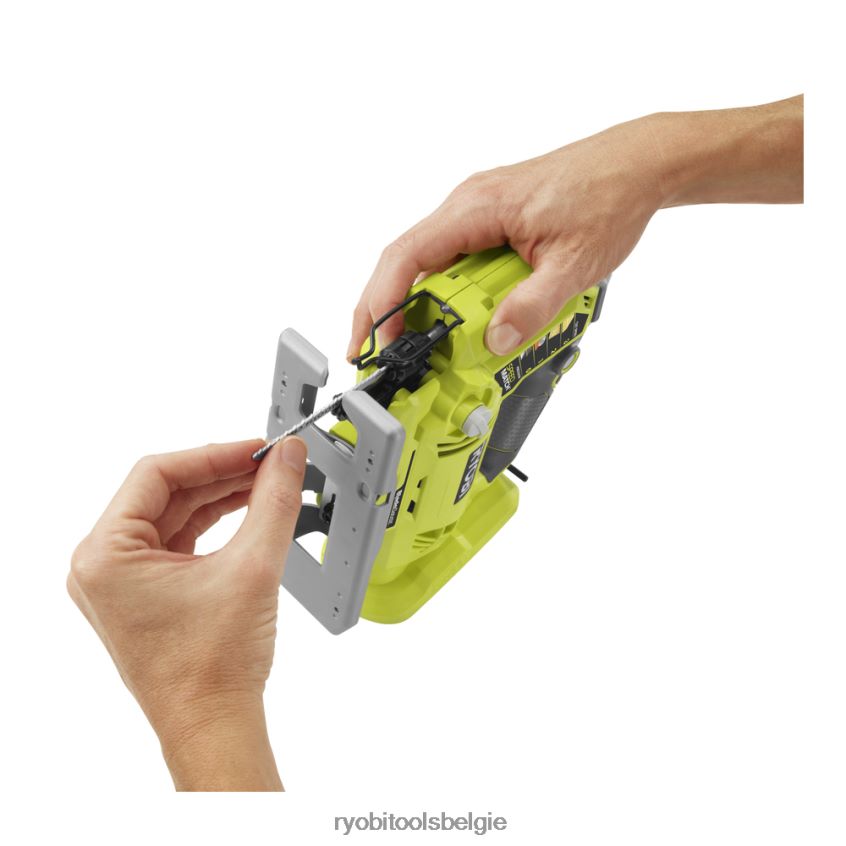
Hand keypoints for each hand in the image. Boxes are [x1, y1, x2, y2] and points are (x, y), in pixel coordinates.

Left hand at [68, 437, 306, 790]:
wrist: (215, 725)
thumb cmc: (212, 669)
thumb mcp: (253, 567)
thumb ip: (275, 502)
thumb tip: (287, 459)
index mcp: (104, 555)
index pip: (157, 473)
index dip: (213, 453)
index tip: (256, 448)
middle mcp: (103, 565)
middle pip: (167, 491)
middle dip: (223, 474)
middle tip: (271, 463)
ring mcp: (123, 581)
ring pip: (176, 514)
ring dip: (223, 496)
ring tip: (269, 483)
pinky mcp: (146, 593)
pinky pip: (180, 539)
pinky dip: (216, 523)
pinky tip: (251, 511)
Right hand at [348, 97, 802, 358]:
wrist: (638, 163)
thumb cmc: (610, 195)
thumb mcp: (574, 264)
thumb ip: (533, 305)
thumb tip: (496, 339)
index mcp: (477, 208)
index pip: (406, 256)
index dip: (380, 302)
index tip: (372, 341)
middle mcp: (467, 205)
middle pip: (404, 260)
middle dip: (383, 308)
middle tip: (376, 354)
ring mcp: (476, 210)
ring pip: (426, 259)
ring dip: (412, 302)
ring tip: (409, 344)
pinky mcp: (490, 219)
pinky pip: (450, 256)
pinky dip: (440, 290)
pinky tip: (448, 316)